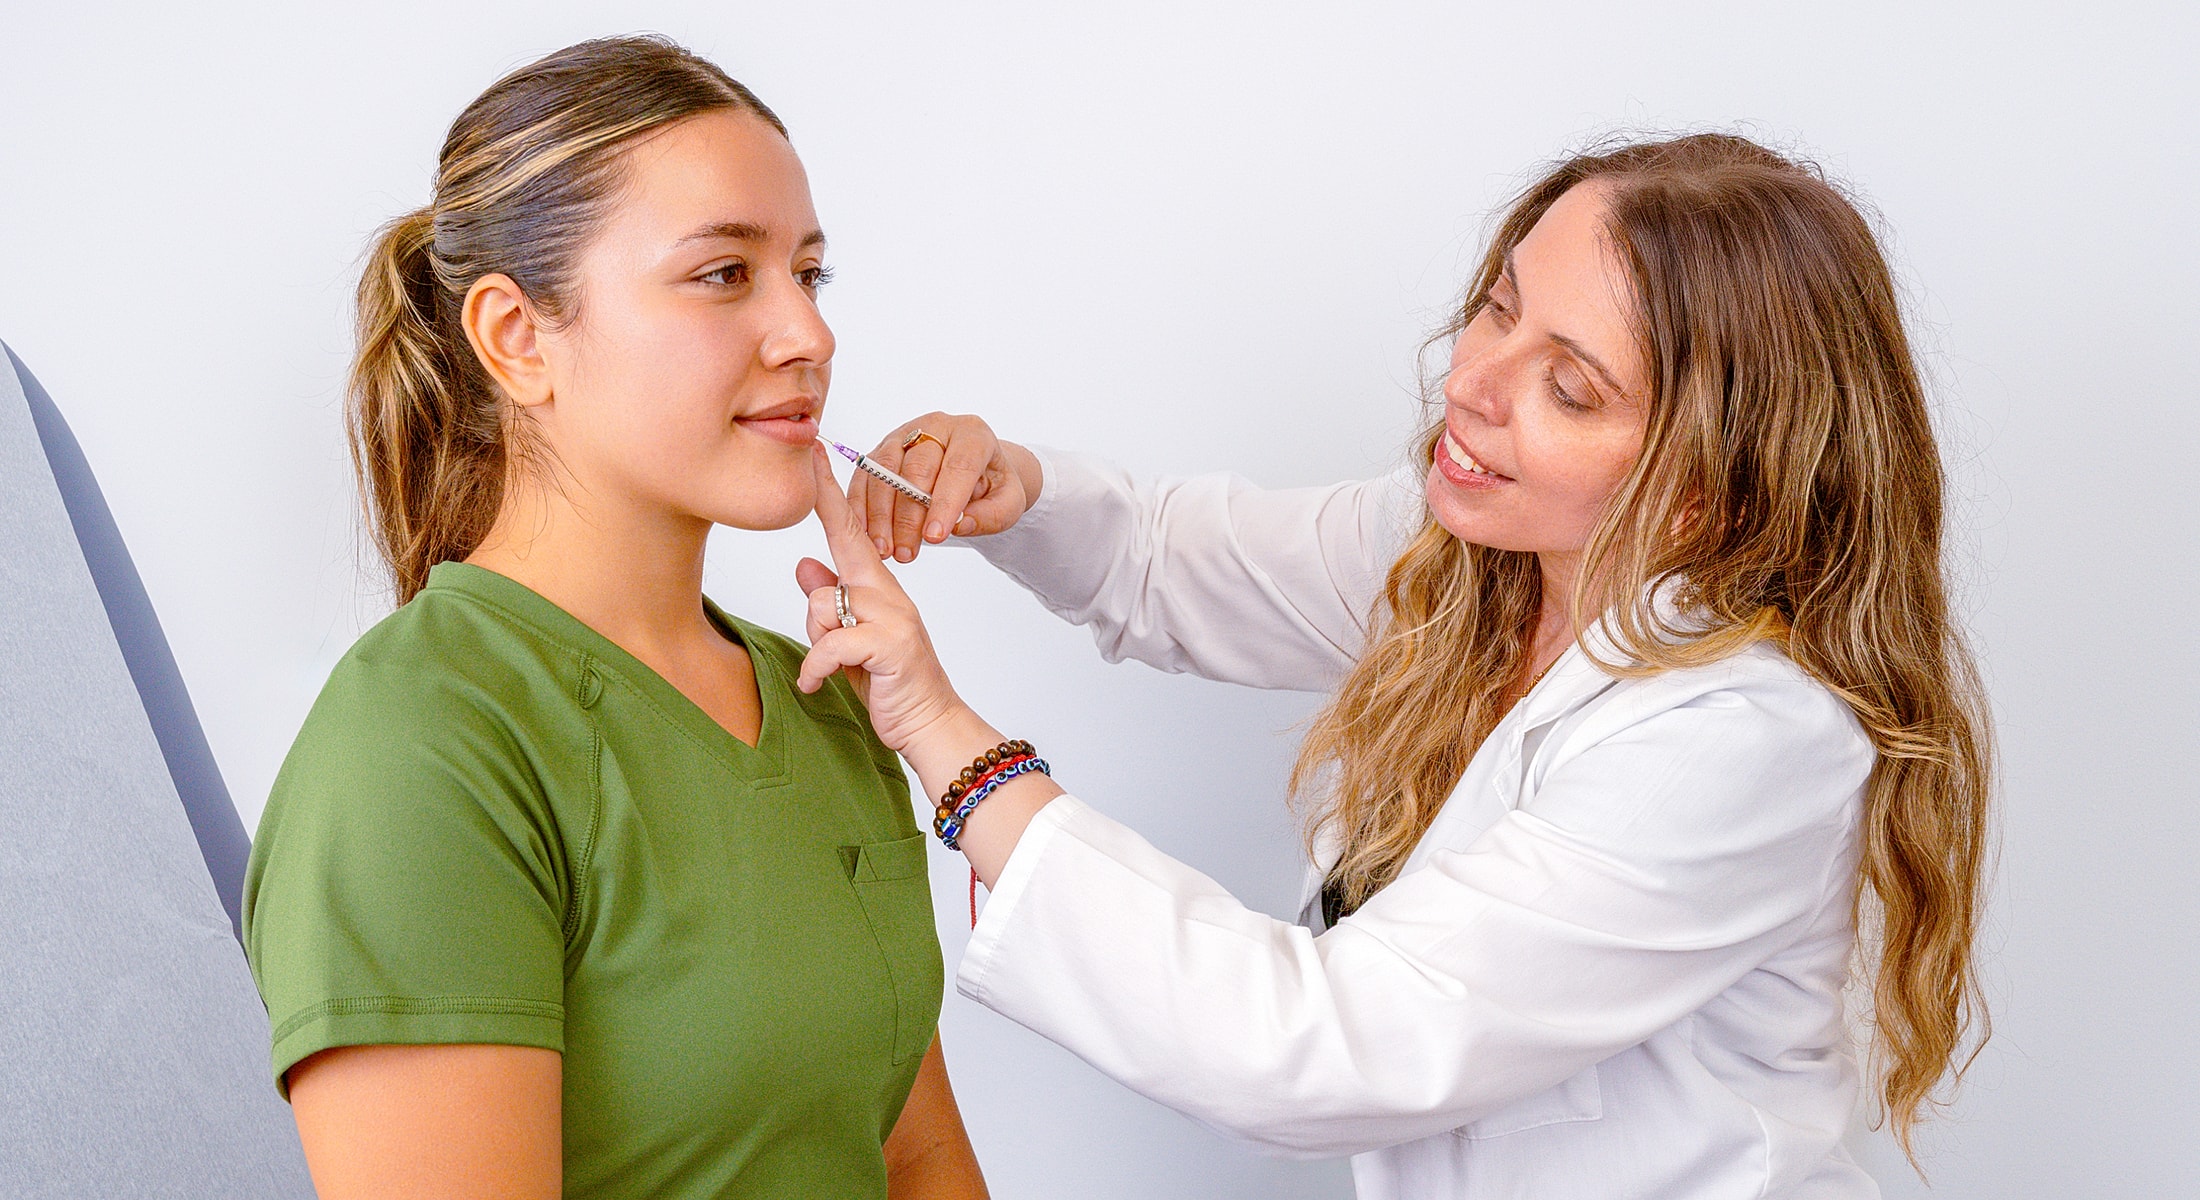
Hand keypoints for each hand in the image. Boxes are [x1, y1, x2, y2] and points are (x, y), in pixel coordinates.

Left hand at [796, 444, 968, 751]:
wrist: (932, 724)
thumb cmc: (891, 683)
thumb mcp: (851, 640)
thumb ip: (830, 602)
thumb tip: (803, 565)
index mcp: (879, 587)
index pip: (849, 530)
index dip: (829, 492)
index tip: (814, 451)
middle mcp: (889, 592)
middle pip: (827, 577)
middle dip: (819, 617)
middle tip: (838, 652)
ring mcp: (893, 616)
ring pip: (822, 608)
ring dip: (819, 647)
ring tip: (843, 671)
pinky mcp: (890, 643)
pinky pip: (827, 644)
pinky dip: (816, 670)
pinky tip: (821, 685)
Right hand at [853, 413, 1042, 562]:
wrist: (977, 471)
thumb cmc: (992, 486)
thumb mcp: (1009, 503)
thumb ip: (992, 516)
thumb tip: (959, 525)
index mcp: (973, 435)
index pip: (958, 466)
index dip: (944, 502)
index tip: (934, 536)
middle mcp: (936, 427)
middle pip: (916, 468)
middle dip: (908, 516)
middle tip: (906, 553)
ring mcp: (904, 435)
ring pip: (884, 471)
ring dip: (881, 516)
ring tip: (886, 551)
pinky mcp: (882, 450)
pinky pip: (864, 476)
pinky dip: (862, 508)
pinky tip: (866, 535)